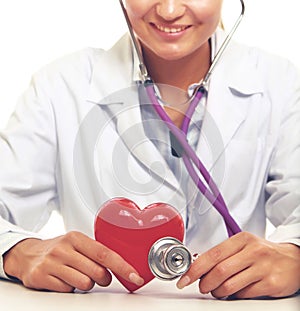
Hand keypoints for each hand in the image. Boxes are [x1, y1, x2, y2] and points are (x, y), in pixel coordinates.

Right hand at [3, 231, 143, 291]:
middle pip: (97, 271)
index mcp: (76, 237)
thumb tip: (121, 264)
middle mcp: (64, 248)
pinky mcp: (41, 277)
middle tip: (99, 275)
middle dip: (103, 278)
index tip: (135, 276)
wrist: (27, 254)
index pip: (105, 253)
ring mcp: (52, 262)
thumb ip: (95, 251)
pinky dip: (70, 288)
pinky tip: (63, 279)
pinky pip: (67, 290)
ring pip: (84, 283)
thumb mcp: (77, 243)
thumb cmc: (59, 249)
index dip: (122, 266)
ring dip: (86, 284)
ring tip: (78, 275)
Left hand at [176, 232, 299, 298]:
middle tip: (202, 287)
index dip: (195, 269)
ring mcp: (263, 267)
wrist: (293, 259)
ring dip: (218, 292)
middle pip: (219, 271)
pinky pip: (244, 294)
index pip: (212, 254)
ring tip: (217, 290)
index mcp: (242, 239)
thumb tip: (198, 266)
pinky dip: (235, 296)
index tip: (185, 278)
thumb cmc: (262, 253)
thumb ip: (223, 254)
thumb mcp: (243, 246)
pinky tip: (237, 291)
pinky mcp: (271, 283)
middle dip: (205, 283)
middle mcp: (253, 251)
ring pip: (230, 286)